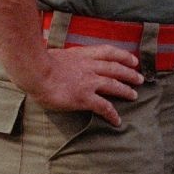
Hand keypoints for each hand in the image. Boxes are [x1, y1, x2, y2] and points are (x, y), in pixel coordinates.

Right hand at [23, 45, 143, 127]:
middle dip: (129, 73)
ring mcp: (89, 82)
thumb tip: (59, 63)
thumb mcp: (55, 55)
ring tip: (134, 95)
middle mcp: (89, 67)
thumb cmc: (38, 63)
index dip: (123, 55)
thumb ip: (64, 59)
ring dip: (126, 90)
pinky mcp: (85, 97)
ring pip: (114, 85)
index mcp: (82, 55)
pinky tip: (117, 120)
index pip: (108, 52)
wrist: (34, 71)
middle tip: (139, 78)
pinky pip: (104, 107)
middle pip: (116, 68)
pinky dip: (112, 114)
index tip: (132, 59)